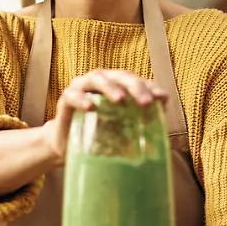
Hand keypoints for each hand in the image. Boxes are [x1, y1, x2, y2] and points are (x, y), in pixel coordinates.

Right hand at [39, 69, 167, 161]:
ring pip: (96, 78)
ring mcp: (82, 88)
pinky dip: (82, 99)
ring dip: (110, 87)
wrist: (67, 149)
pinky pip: (72, 95)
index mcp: (118, 87)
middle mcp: (101, 83)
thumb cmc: (99, 137)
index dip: (150, 87)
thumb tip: (160, 144)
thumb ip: (138, 131)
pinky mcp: (65, 100)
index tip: (162, 99)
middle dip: (135, 87)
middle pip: (120, 76)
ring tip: (120, 100)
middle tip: (146, 102)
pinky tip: (90, 107)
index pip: (137, 82)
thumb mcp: (122, 135)